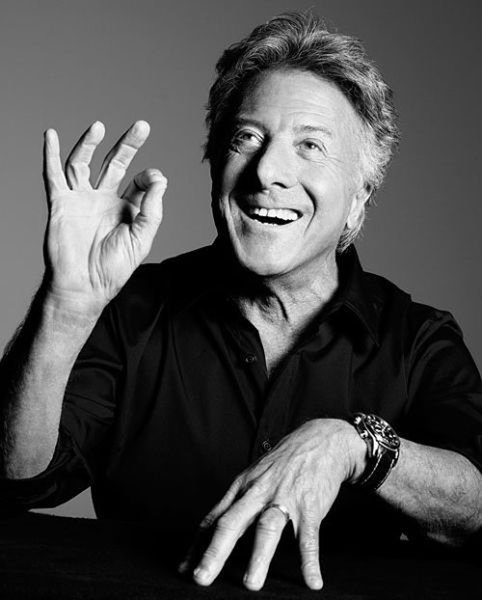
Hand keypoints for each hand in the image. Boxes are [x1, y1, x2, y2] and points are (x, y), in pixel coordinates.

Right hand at [43, 120, 166, 314]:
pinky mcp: (61, 204)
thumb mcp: (141, 238)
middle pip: (115, 164)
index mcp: (125, 208)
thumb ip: (152, 209)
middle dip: (128, 145)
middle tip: (142, 125)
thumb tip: (161, 178)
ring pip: (84, 164)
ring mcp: (81, 200)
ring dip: (89, 144)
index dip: (148, 176)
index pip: (139, 182)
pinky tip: (51, 135)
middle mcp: (103, 200)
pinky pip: (53, 176)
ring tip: (99, 126)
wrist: (84, 286)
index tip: (152, 179)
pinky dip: (49, 155)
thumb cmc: (113, 267)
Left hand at [181, 419, 366, 590]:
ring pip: (267, 527)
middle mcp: (258, 492)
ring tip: (250, 584)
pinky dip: (310, 560)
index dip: (198, 545)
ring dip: (258, 556)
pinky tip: (312, 581)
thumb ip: (236, 503)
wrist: (320, 440)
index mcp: (242, 487)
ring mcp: (284, 497)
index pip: (215, 518)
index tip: (183, 570)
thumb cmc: (282, 463)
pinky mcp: (310, 505)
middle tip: (201, 578)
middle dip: (215, 551)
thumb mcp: (253, 476)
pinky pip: (309, 535)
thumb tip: (212, 530)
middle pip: (232, 522)